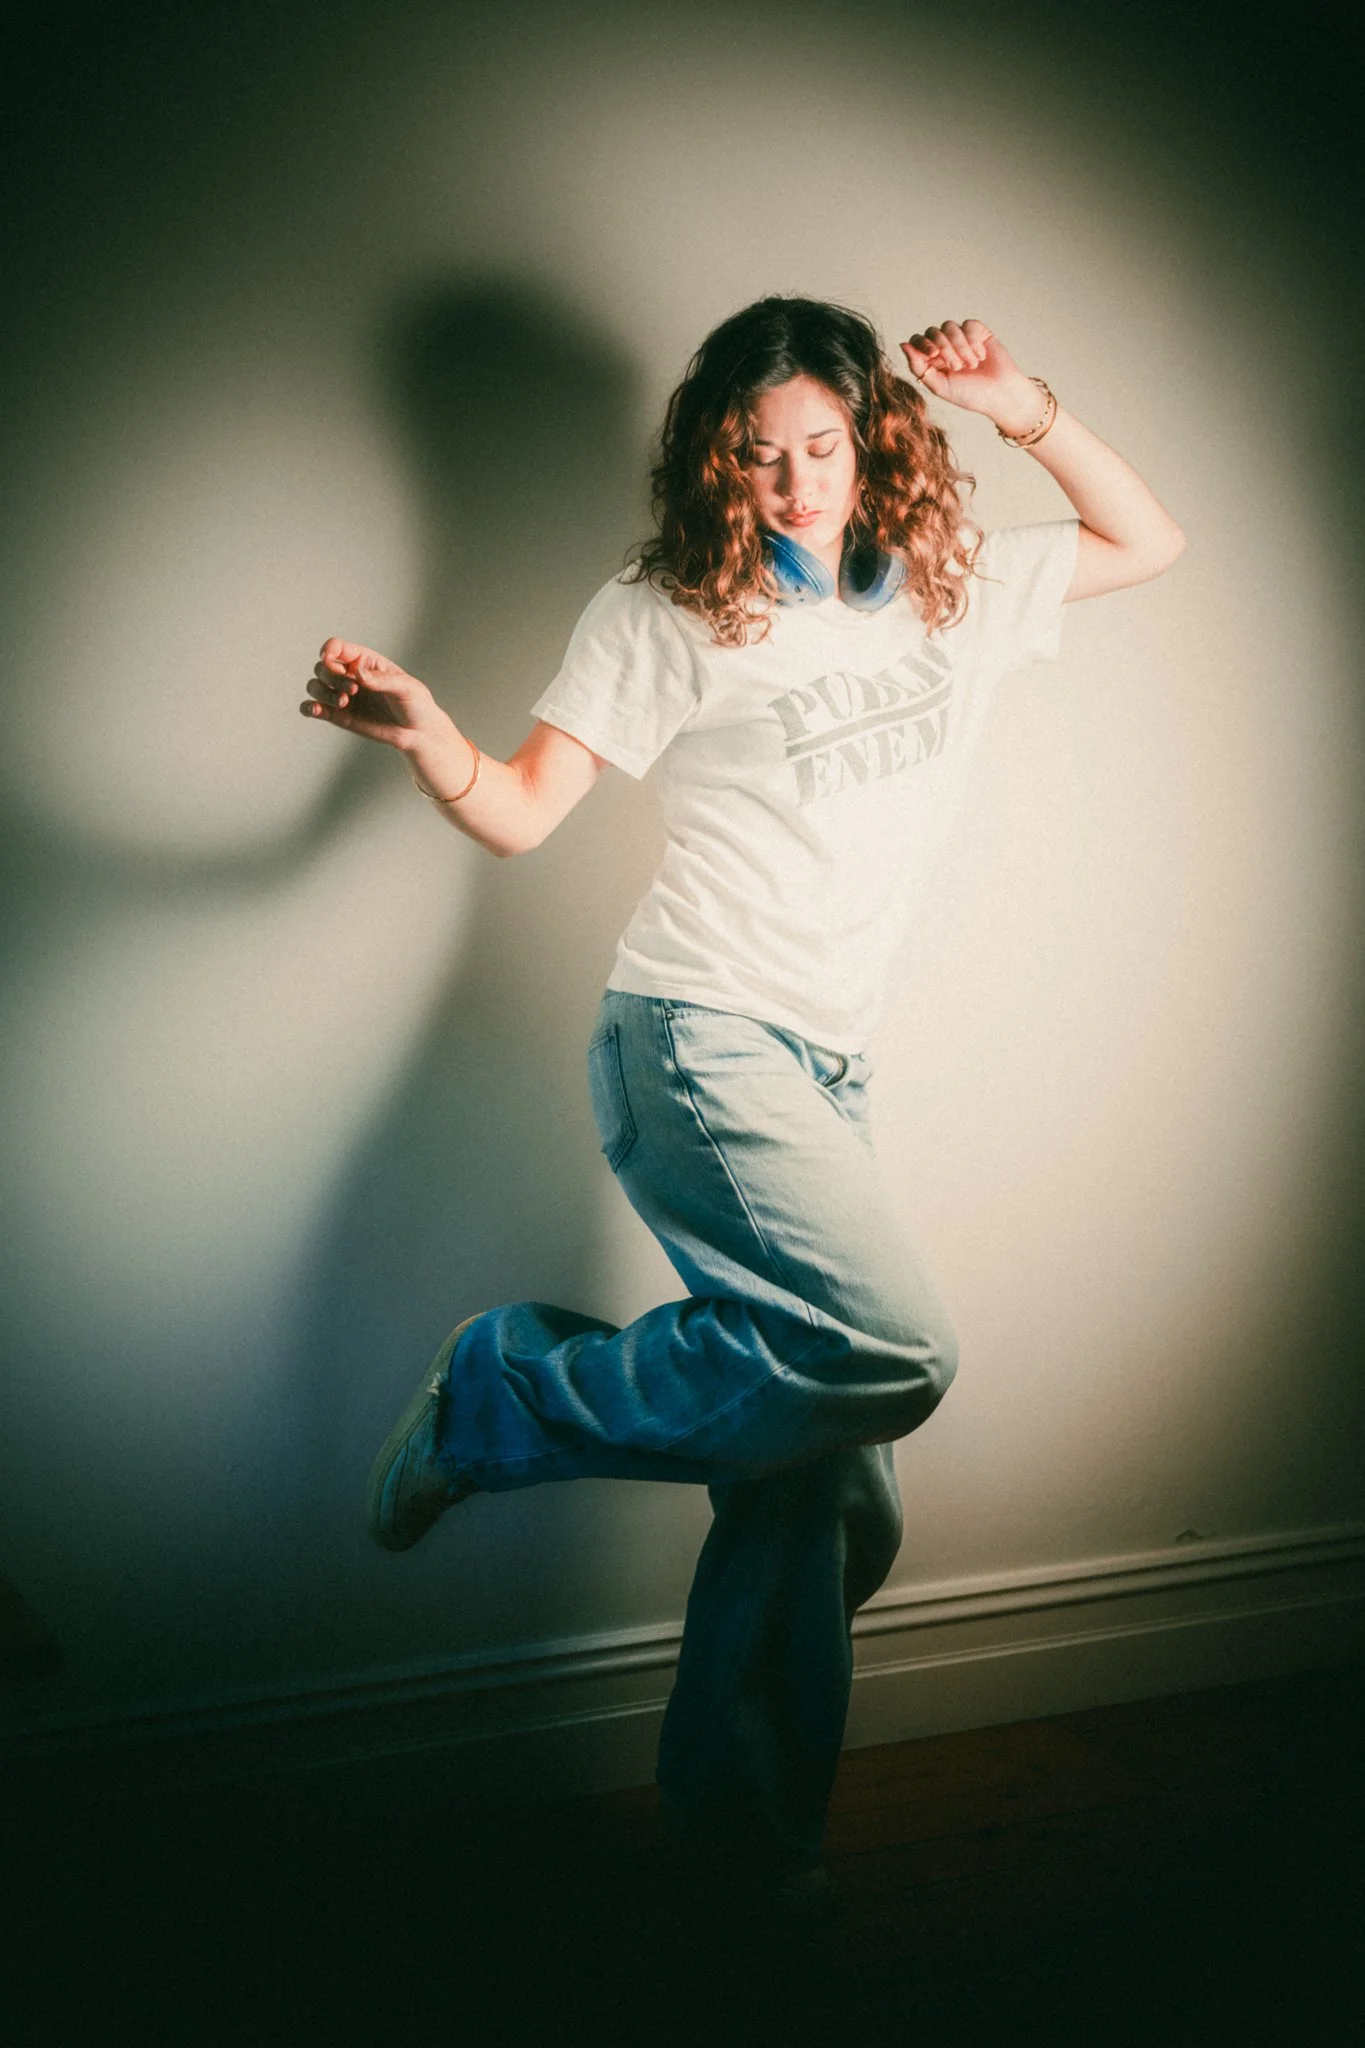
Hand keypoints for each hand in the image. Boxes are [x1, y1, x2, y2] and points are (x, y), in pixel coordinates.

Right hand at [299, 639, 450, 752]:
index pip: (337, 647)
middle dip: (332, 676)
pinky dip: (308, 708)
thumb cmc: (415, 703)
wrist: (418, 732)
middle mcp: (349, 676)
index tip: (329, 658)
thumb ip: (381, 679)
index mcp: (364, 661)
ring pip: (315, 686)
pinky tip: (315, 710)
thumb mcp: (406, 687)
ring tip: (343, 703)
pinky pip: (313, 708)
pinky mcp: (338, 716)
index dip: (328, 650)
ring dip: (322, 692)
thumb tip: (357, 672)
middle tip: (353, 690)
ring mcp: (341, 695)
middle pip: (322, 667)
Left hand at [900, 320, 1046, 436]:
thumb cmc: (971, 395)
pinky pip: (968, 325)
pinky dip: (973, 341)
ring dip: (960, 346)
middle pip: (933, 332)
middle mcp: (945, 347)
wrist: (1001, 395)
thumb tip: (903, 344)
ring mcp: (961, 339)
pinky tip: (981, 357)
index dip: (922, 343)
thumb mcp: (941, 386)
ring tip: (971, 365)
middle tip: (958, 367)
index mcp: (932, 361)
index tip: (933, 354)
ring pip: (950, 326)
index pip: (918, 341)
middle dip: (945, 347)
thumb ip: (919, 367)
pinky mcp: (978, 333)